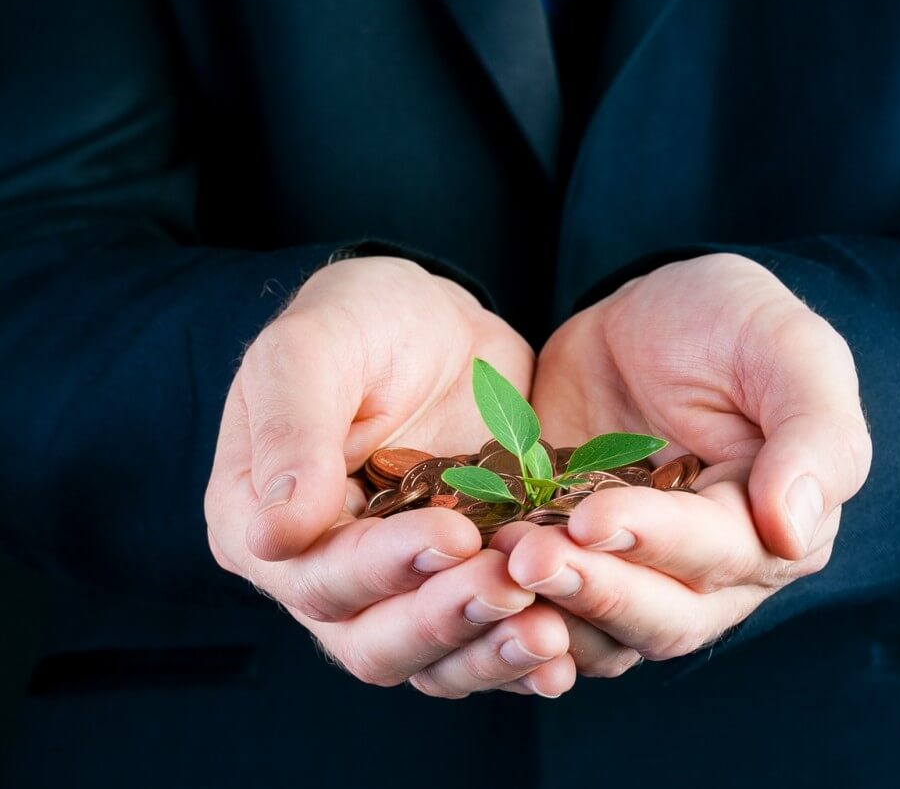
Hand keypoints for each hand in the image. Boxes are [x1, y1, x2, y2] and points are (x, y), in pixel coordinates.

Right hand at [204, 256, 574, 697]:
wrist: (434, 321)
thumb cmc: (359, 319)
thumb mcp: (312, 350)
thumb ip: (291, 433)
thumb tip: (272, 534)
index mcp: (259, 522)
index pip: (317, 577)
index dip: (385, 567)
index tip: (452, 532)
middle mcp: (318, 570)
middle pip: (372, 639)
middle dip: (443, 620)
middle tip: (512, 589)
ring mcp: (391, 584)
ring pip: (430, 656)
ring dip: (487, 650)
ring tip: (550, 631)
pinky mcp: (452, 579)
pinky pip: (478, 637)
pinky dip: (516, 647)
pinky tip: (565, 644)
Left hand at [507, 253, 871, 664]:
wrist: (654, 315)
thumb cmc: (734, 322)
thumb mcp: (789, 350)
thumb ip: (815, 435)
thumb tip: (794, 529)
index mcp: (771, 527)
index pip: (718, 556)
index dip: (656, 542)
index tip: (593, 517)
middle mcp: (711, 571)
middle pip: (661, 617)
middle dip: (594, 592)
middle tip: (527, 557)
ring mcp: (638, 569)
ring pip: (602, 631)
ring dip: (548, 611)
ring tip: (490, 568)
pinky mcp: (577, 556)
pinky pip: (549, 605)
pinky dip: (513, 603)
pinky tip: (468, 581)